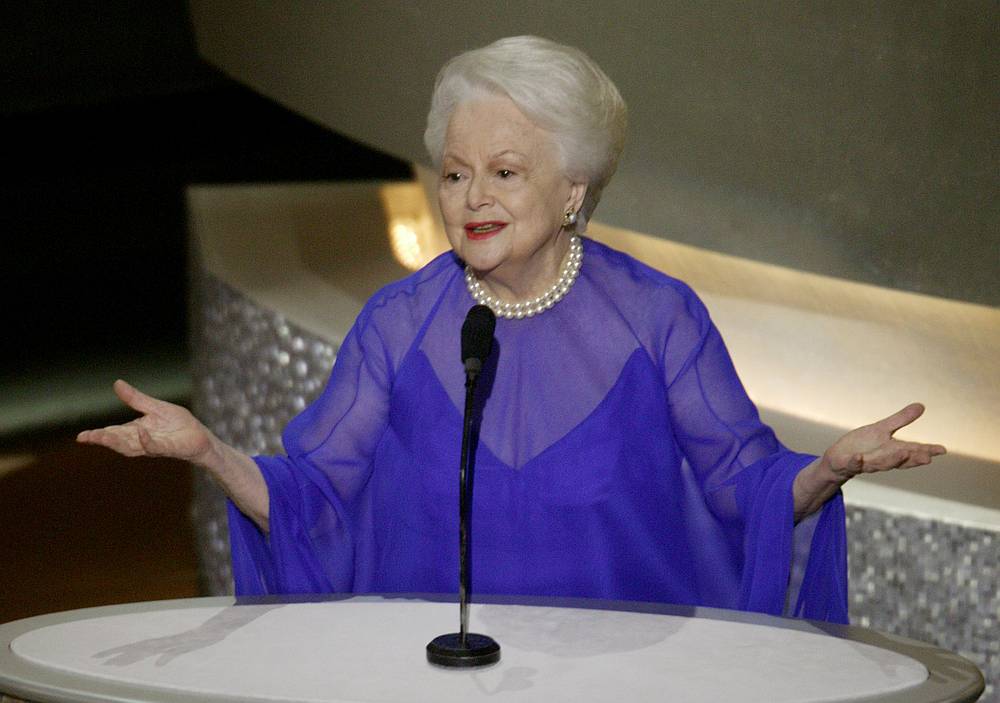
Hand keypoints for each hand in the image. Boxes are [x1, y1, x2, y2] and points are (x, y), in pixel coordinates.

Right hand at [77, 380, 214, 463]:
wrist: (201, 438)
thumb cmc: (178, 425)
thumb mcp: (155, 407)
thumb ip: (136, 399)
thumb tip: (116, 383)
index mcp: (136, 431)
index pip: (113, 433)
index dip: (97, 435)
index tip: (81, 437)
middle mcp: (142, 441)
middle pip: (119, 441)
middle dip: (104, 439)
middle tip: (87, 437)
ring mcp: (155, 446)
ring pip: (133, 446)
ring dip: (119, 442)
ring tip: (104, 436)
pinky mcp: (170, 448)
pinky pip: (157, 446)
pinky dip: (147, 440)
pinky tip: (140, 432)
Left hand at [820, 402, 945, 480]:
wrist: (838, 459)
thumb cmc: (862, 445)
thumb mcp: (882, 429)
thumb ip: (901, 420)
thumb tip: (922, 406)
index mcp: (892, 451)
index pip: (912, 451)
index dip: (926, 451)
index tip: (942, 450)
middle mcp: (882, 459)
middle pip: (900, 459)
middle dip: (912, 458)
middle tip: (928, 457)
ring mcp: (866, 462)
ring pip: (880, 463)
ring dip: (891, 460)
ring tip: (902, 453)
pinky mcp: (848, 463)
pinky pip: (853, 464)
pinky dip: (856, 462)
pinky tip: (858, 458)